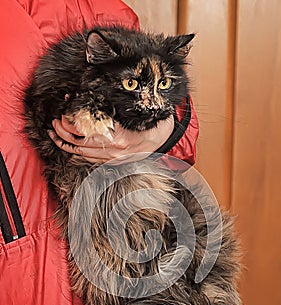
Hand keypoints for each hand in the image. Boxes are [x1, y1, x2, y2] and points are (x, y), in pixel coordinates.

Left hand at [48, 115, 173, 163]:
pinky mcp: (112, 162)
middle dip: (62, 133)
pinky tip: (69, 144)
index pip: (85, 132)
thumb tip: (88, 101)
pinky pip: (90, 159)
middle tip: (54, 122)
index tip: (62, 114)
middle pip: (79, 144)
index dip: (69, 124)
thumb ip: (110, 109)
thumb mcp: (131, 111)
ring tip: (55, 133)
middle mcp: (113, 151)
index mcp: (117, 137)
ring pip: (82, 154)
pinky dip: (77, 152)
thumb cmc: (148, 122)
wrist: (161, 138)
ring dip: (66, 144)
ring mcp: (112, 159)